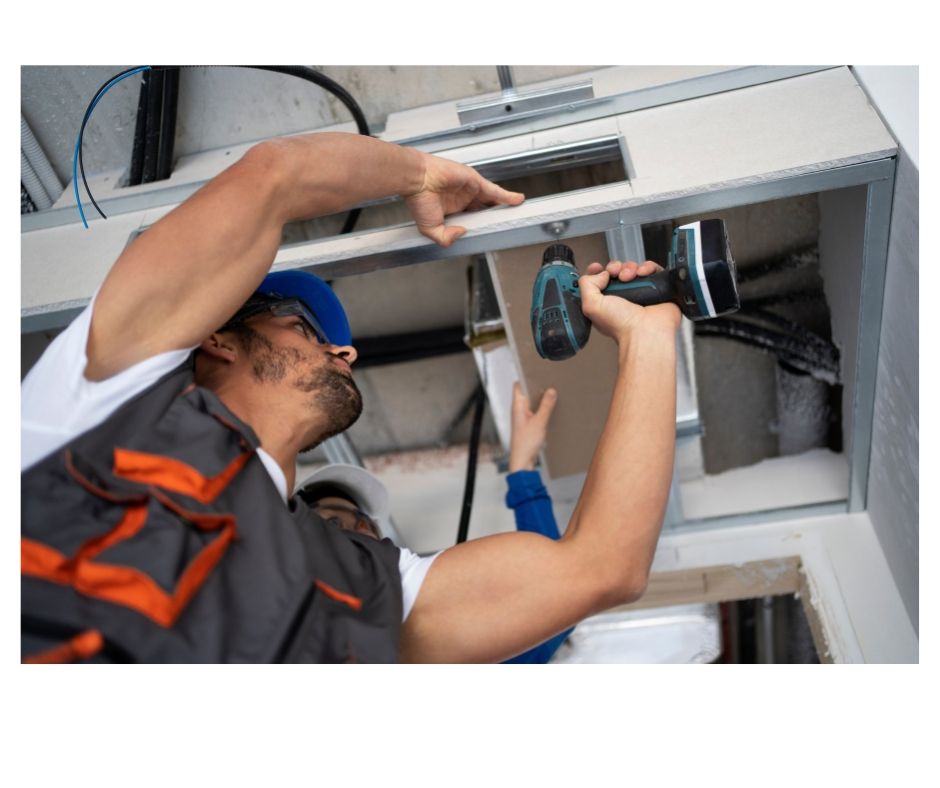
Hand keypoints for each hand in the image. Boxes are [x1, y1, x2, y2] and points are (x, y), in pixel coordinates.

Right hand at [404, 153, 523, 246]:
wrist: (417, 180)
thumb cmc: (418, 199)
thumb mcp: (430, 229)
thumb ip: (445, 237)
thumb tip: (462, 233)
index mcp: (452, 211)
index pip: (472, 220)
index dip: (482, 226)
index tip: (490, 233)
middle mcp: (463, 200)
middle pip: (485, 210)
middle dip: (495, 217)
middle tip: (507, 224)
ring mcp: (470, 190)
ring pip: (492, 201)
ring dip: (504, 207)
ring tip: (517, 214)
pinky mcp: (475, 182)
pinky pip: (495, 191)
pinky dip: (507, 196)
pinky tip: (518, 201)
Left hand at [509, 382, 557, 471]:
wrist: (522, 462)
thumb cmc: (526, 443)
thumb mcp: (539, 422)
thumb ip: (546, 406)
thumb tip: (551, 390)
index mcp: (517, 406)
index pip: (518, 385)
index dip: (526, 377)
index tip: (538, 372)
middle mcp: (518, 410)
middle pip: (526, 393)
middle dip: (538, 387)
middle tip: (551, 382)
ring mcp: (523, 417)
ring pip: (532, 402)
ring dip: (541, 399)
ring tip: (554, 394)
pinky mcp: (528, 424)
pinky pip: (535, 411)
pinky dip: (542, 409)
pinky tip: (552, 409)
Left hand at [580, 260, 680, 343]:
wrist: (645, 330)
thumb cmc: (621, 325)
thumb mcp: (591, 306)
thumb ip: (587, 285)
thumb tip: (600, 273)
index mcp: (606, 302)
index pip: (598, 281)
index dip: (597, 272)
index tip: (597, 268)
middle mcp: (622, 297)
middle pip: (617, 271)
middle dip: (614, 267)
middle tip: (615, 273)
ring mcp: (640, 292)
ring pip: (633, 268)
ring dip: (629, 268)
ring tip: (629, 277)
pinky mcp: (656, 288)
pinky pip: (652, 269)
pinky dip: (647, 267)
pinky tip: (642, 273)